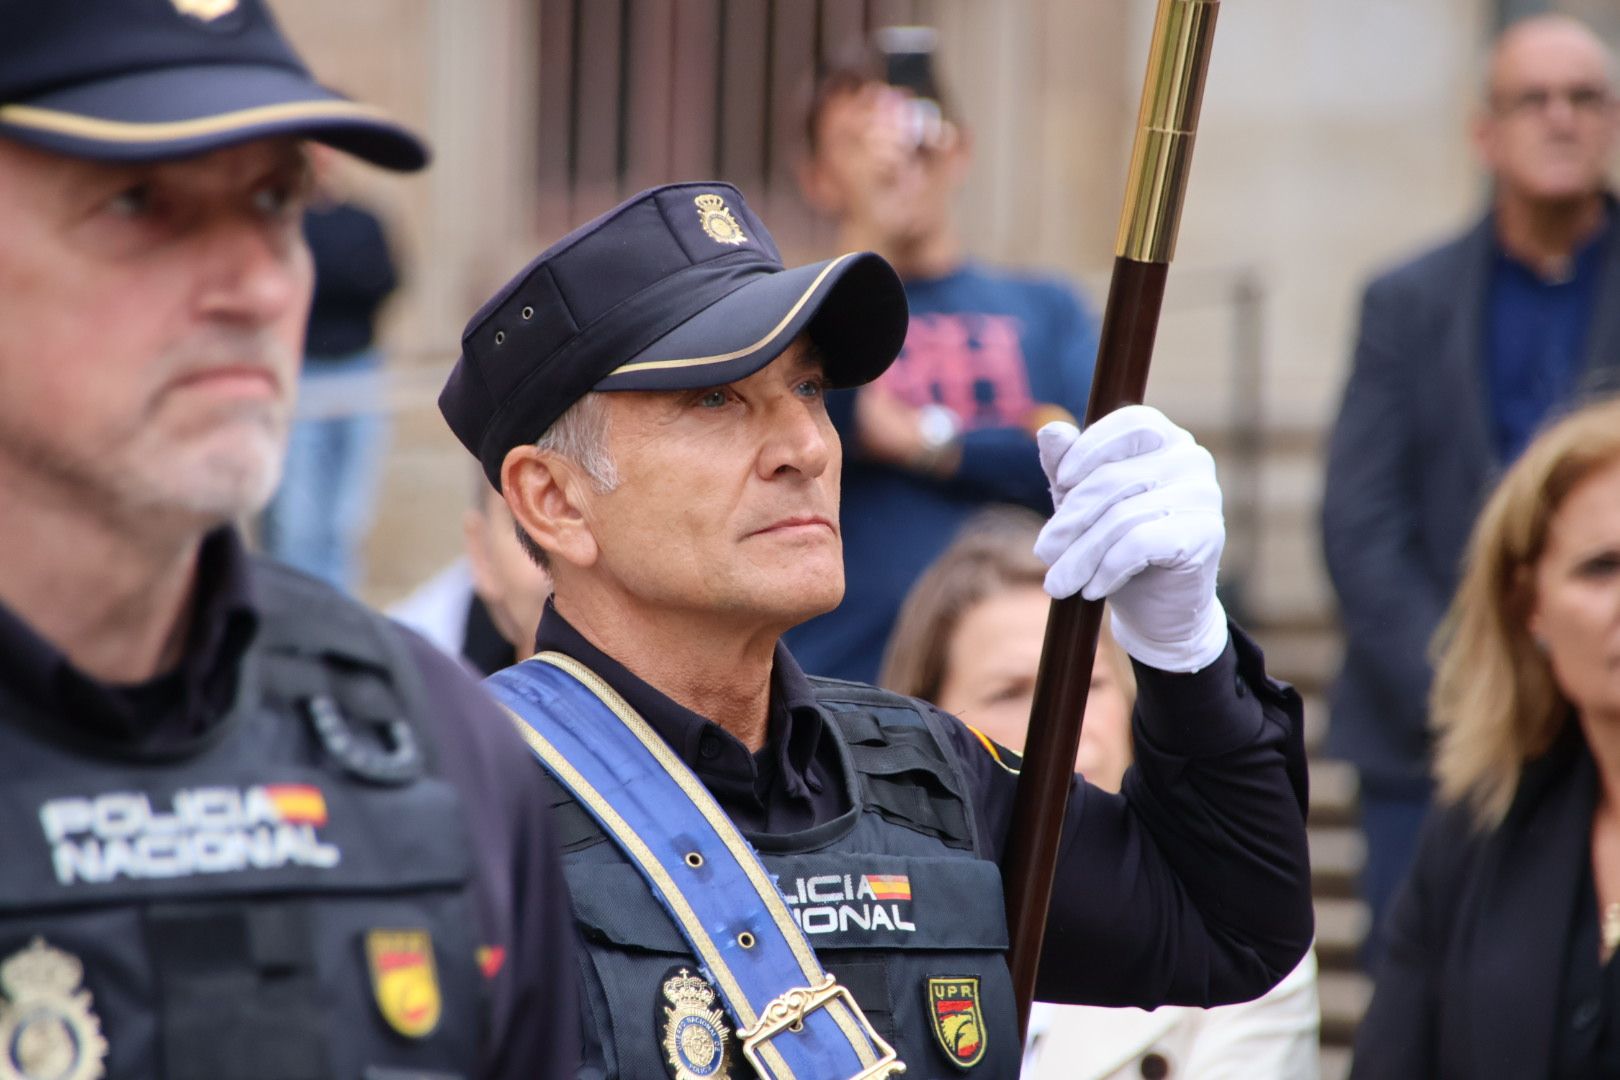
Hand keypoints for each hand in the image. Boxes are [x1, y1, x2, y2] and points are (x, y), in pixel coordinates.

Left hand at [1033, 406, 1228, 671]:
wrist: (1158, 607)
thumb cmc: (1116, 544)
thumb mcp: (1082, 502)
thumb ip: (1065, 465)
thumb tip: (1050, 430)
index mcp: (1163, 438)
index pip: (1128, 424)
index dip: (1090, 448)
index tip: (1061, 480)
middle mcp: (1191, 458)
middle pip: (1113, 479)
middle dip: (1070, 520)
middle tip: (1044, 553)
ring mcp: (1203, 494)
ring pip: (1121, 518)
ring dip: (1081, 555)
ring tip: (1059, 583)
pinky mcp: (1205, 534)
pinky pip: (1139, 544)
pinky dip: (1107, 569)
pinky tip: (1091, 590)